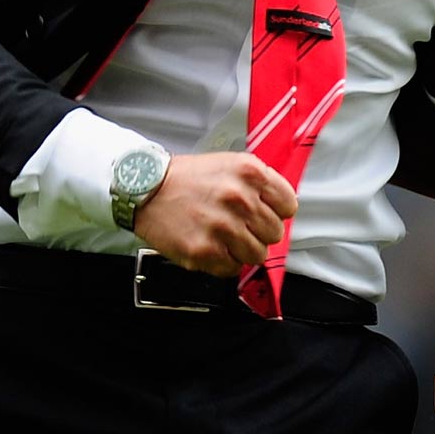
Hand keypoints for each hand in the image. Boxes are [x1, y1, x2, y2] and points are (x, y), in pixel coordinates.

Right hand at [131, 152, 297, 275]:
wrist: (144, 188)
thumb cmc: (187, 178)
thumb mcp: (230, 165)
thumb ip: (260, 184)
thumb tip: (282, 209)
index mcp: (250, 173)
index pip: (289, 206)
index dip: (276, 212)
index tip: (264, 213)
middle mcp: (239, 198)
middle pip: (275, 233)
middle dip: (258, 231)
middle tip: (238, 225)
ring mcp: (222, 226)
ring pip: (257, 254)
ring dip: (243, 249)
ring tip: (224, 236)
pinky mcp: (205, 250)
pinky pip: (233, 268)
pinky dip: (224, 262)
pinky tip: (211, 245)